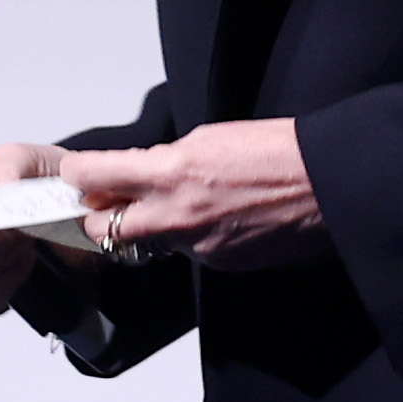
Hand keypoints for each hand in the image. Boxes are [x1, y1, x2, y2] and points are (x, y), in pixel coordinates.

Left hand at [61, 118, 322, 272]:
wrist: (327, 184)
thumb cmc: (278, 151)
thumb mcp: (210, 137)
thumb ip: (166, 160)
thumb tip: (143, 171)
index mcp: (170, 172)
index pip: (94, 176)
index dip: (77, 174)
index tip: (74, 172)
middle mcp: (175, 215)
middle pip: (101, 229)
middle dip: (97, 216)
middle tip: (103, 203)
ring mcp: (195, 246)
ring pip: (147, 243)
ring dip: (147, 227)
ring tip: (175, 206)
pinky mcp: (217, 264)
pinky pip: (187, 252)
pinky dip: (190, 237)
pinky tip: (216, 218)